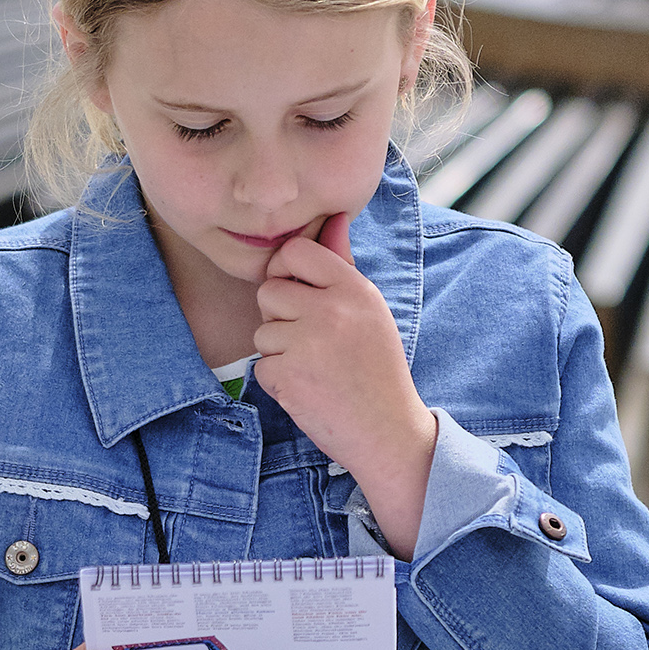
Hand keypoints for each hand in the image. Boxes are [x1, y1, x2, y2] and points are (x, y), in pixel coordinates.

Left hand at [254, 213, 437, 559]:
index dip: (286, 272)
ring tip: (315, 367)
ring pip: (262, 331)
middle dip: (280, 316)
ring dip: (280, 351)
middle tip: (312, 340)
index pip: (294, 252)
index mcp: (353, 289)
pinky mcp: (288, 375)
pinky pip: (261, 365)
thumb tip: (332, 219)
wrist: (387, 430)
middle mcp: (331, 310)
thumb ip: (343, 266)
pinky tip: (308, 388)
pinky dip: (279, 380)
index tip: (298, 292)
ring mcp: (307, 343)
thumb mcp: (370, 311)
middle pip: (269, 291)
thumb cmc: (377, 368)